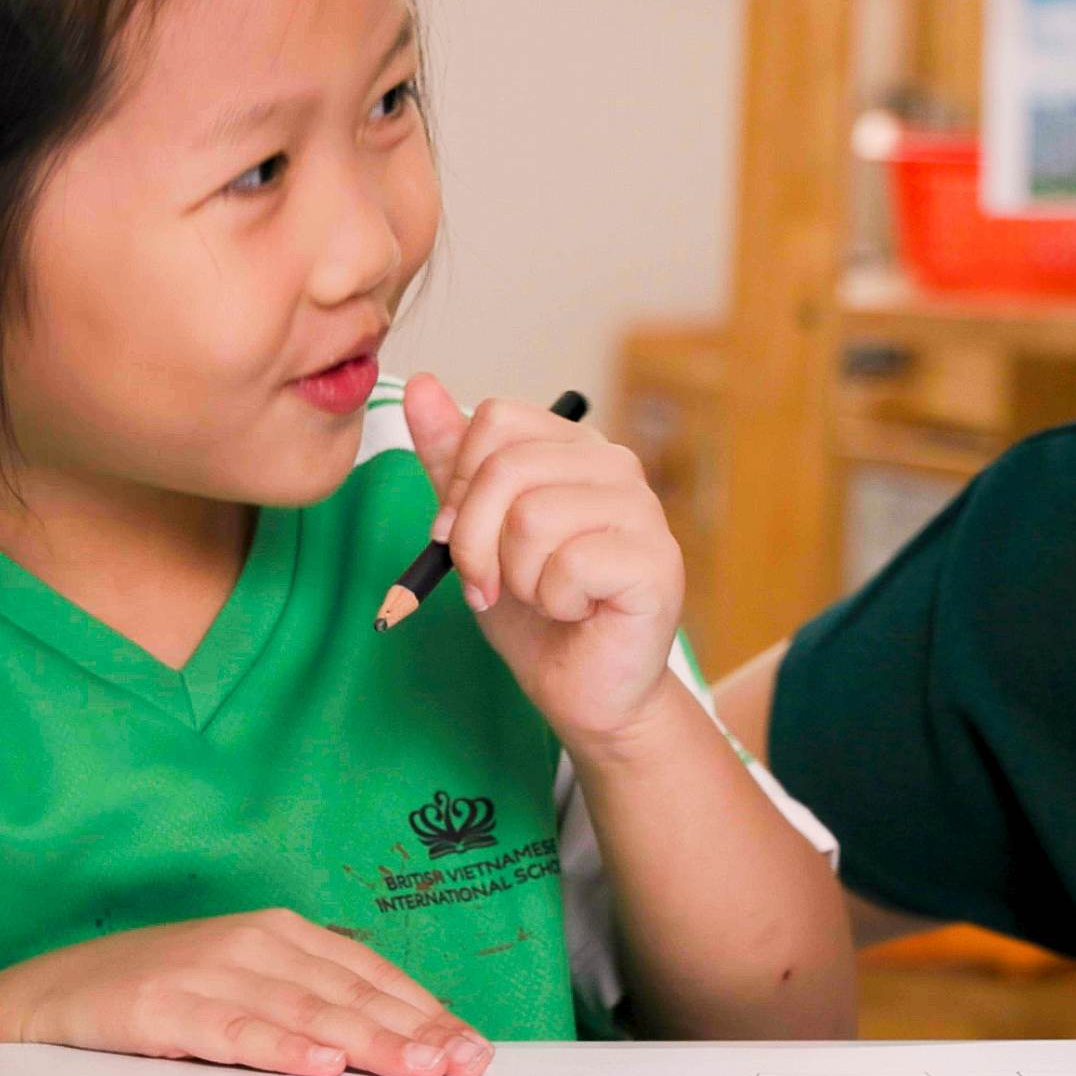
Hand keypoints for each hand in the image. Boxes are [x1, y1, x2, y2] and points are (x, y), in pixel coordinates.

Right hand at [0, 907, 490, 1075]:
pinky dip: (281, 1047)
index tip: (472, 1048)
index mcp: (278, 932)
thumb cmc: (156, 996)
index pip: (369, 975)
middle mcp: (251, 941)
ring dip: (368, 1042)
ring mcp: (208, 970)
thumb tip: (391, 1031)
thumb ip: (307, 998)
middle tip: (464, 1066)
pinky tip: (321, 1065)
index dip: (425, 1011)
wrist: (46, 996)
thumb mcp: (240, 982)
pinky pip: (234, 1029)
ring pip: (304, 1011)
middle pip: (348, 993)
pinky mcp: (165, 1005)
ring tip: (418, 1067)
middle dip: (414, 1032)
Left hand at [401, 374, 682, 745]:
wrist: (584, 691)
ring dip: (517, 578)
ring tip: (541, 598)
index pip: (494, 420)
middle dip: (474, 542)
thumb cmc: (535, 614)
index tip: (459, 538)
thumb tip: (420, 385)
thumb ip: (450, 462)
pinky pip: (568, 564)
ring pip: (532, 518)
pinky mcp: (656, 560)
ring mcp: (642, 510)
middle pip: (505, 468)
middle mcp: (614, 465)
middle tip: (489, 585)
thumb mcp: (476, 532)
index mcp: (572, 447)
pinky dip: (553, 602)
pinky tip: (577, 611)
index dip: (459, 485)